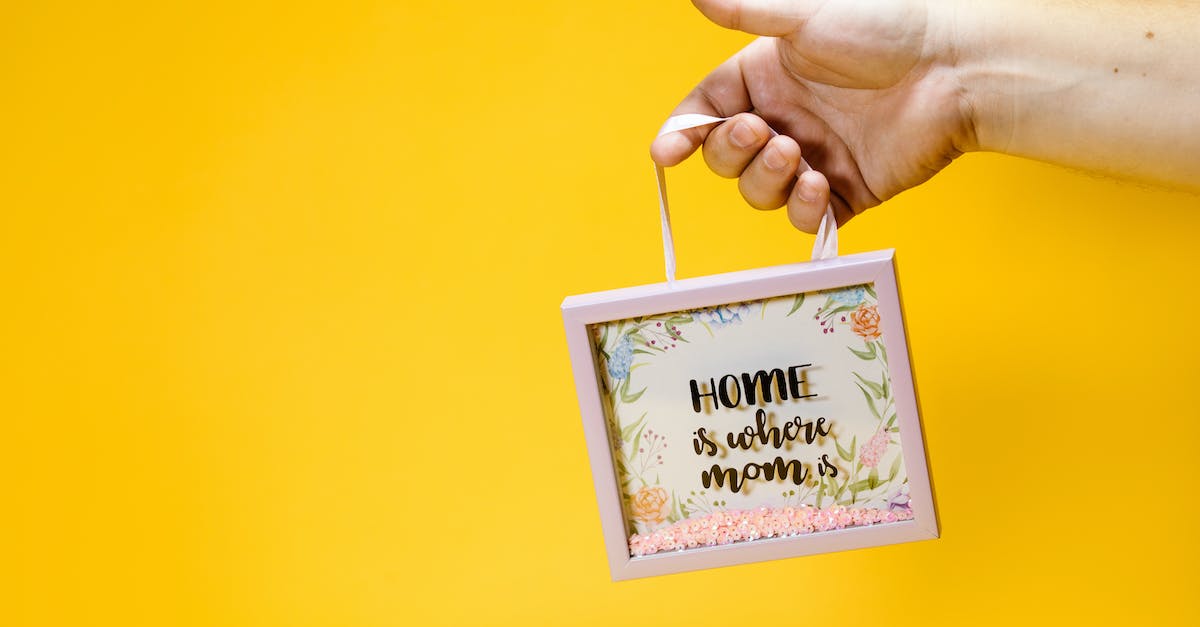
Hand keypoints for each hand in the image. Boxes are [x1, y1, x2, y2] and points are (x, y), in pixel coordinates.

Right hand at [651, 0, 973, 231]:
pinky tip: (818, 183)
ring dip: (764, 179)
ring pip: (758, 193)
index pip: (704, 113)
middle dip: (730, 152)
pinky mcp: (845, 192)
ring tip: (793, 153)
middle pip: (725, 159)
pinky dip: (802, 208)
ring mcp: (812, 160)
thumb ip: (746, 13)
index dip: (681, 134)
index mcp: (764, 80)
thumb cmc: (887, 30)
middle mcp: (783, 121)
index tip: (667, 152)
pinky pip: (805, 219)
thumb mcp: (805, 18)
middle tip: (761, 132)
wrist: (954, 70)